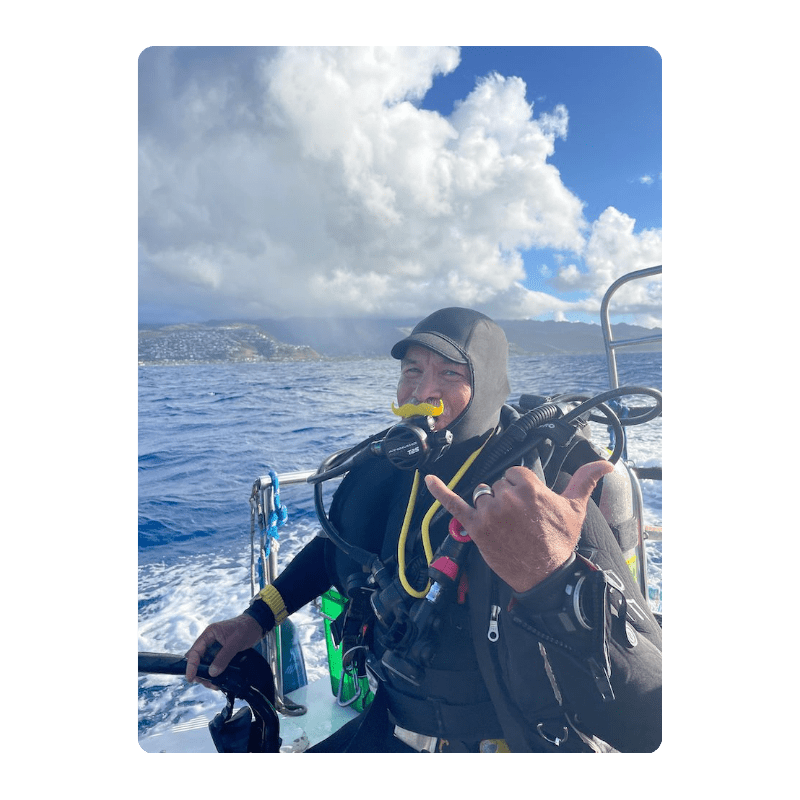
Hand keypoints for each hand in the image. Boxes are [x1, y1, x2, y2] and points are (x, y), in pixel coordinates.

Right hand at [184, 614, 263, 686]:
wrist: (257, 625)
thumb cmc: (246, 628)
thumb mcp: (235, 642)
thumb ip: (223, 657)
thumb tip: (212, 673)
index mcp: (209, 634)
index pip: (195, 651)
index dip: (191, 665)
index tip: (190, 678)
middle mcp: (209, 641)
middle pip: (198, 660)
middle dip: (199, 673)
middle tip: (206, 683)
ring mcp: (215, 648)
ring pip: (206, 664)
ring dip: (208, 676)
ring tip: (215, 685)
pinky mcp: (221, 654)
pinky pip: (214, 665)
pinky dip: (215, 674)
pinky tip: (220, 681)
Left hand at [425, 460, 613, 592]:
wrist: (545, 575)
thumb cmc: (559, 541)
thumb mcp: (575, 508)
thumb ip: (586, 479)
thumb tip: (606, 462)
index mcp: (529, 488)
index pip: (514, 473)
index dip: (521, 488)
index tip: (529, 505)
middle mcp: (506, 498)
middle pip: (497, 484)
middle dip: (506, 498)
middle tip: (521, 520)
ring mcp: (489, 513)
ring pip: (482, 495)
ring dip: (490, 505)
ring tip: (506, 525)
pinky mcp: (475, 528)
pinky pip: (454, 505)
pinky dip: (440, 492)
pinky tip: (430, 480)